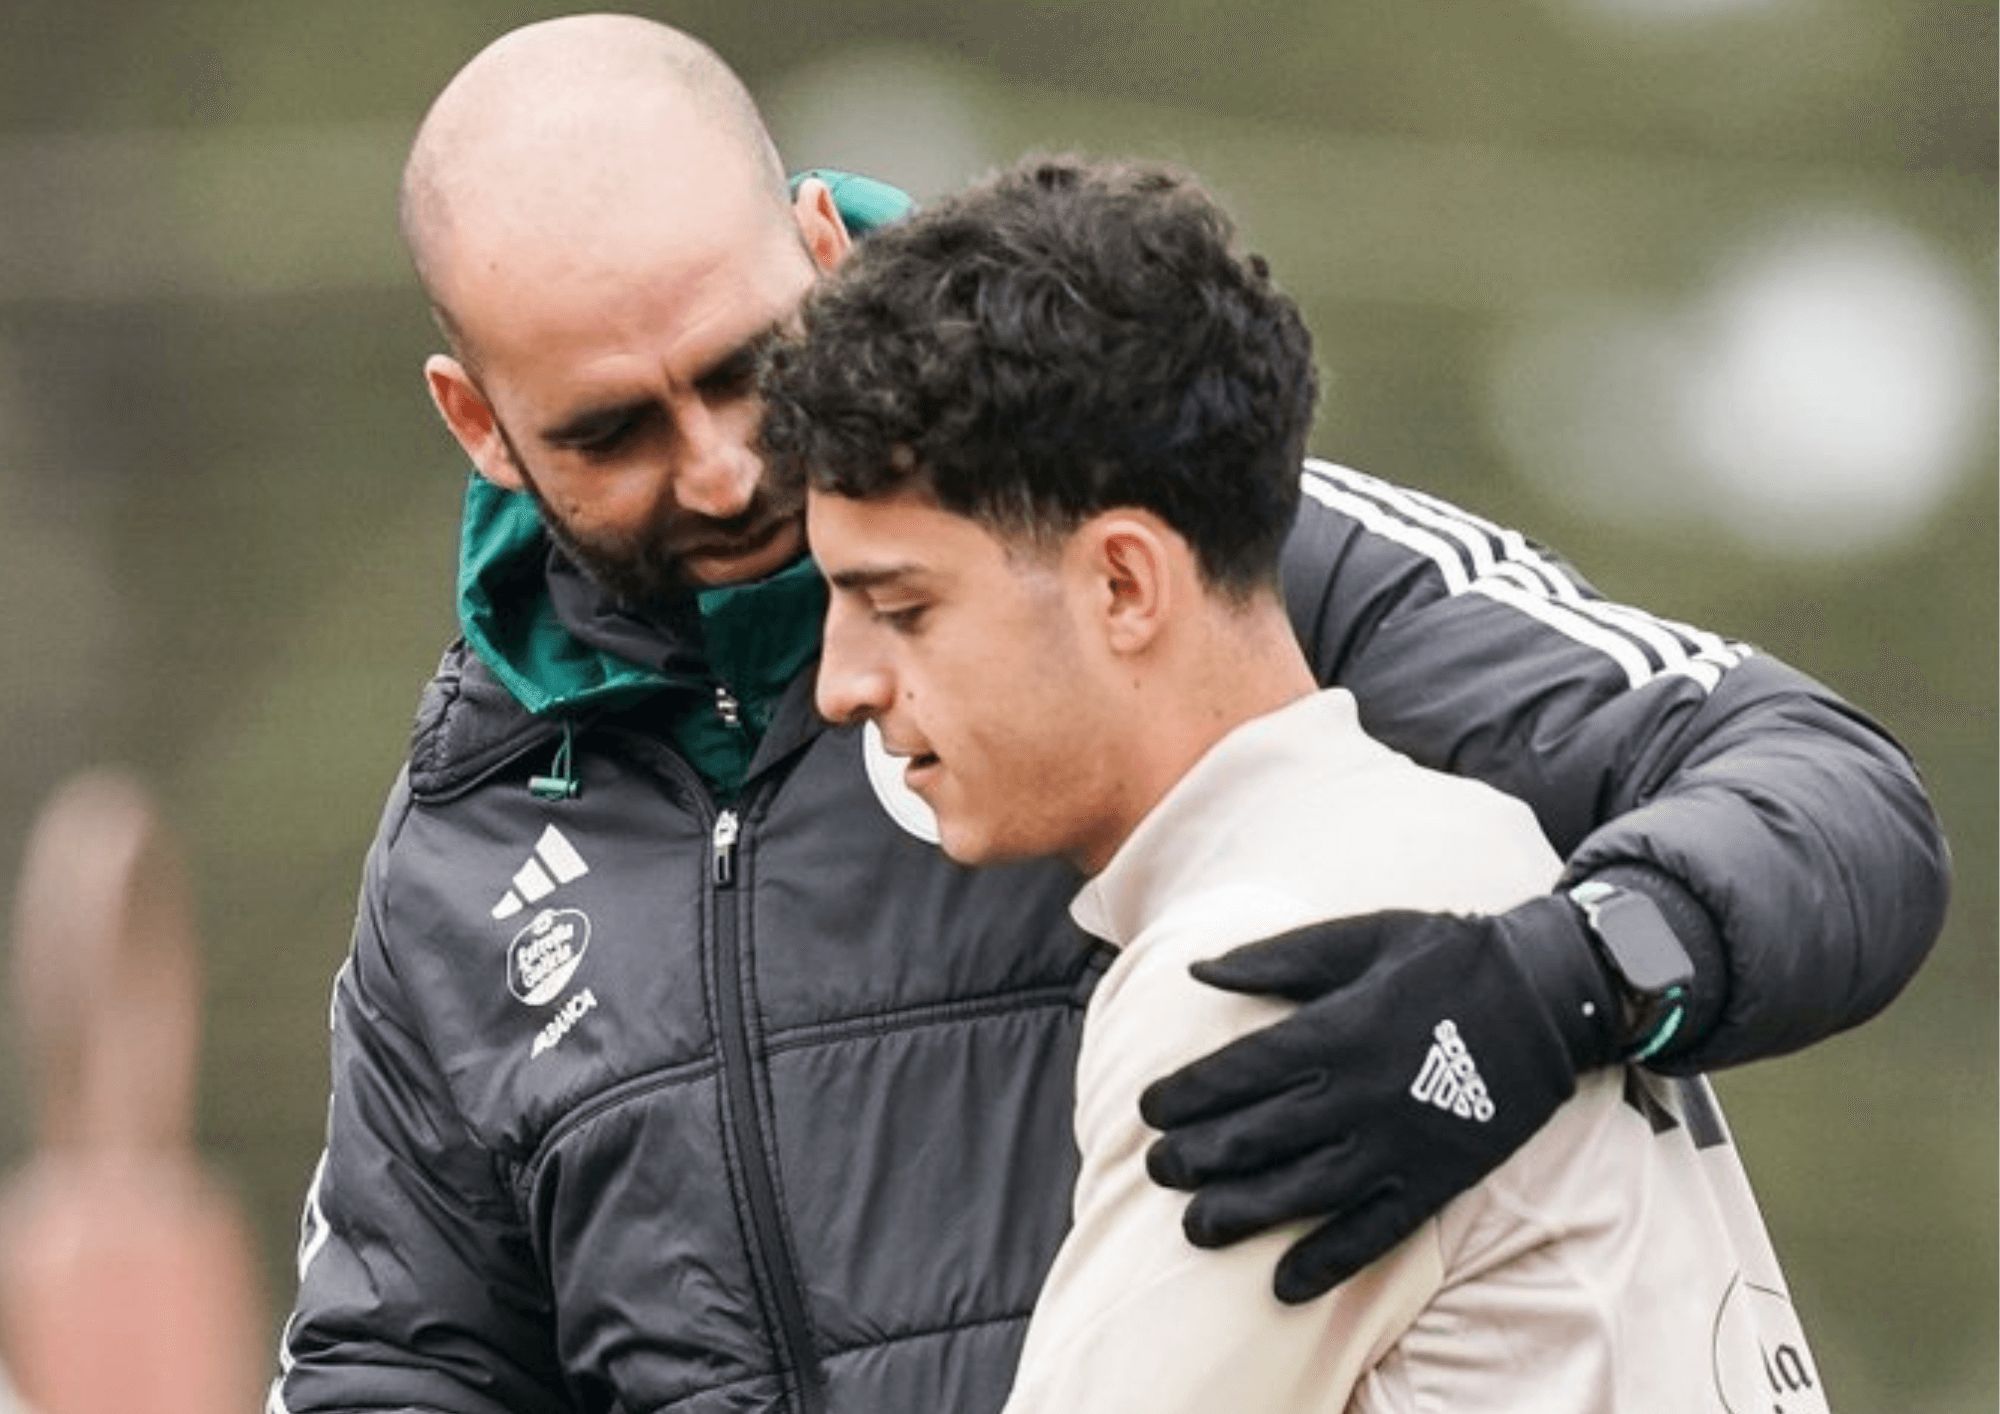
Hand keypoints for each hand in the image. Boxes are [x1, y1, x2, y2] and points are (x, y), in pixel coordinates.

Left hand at [1137, 896, 1618, 1302]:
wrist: (1553, 996)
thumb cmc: (1447, 957)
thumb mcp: (1362, 936)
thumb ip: (1278, 956)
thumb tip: (1198, 969)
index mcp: (1341, 1027)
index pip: (1243, 1070)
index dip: (1189, 1093)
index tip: (1147, 1108)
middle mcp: (1363, 1091)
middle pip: (1263, 1134)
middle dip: (1199, 1155)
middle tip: (1154, 1169)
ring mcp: (1402, 1142)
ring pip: (1306, 1189)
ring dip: (1244, 1212)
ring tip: (1193, 1228)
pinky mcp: (1438, 1178)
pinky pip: (1377, 1231)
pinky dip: (1329, 1260)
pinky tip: (1284, 1283)